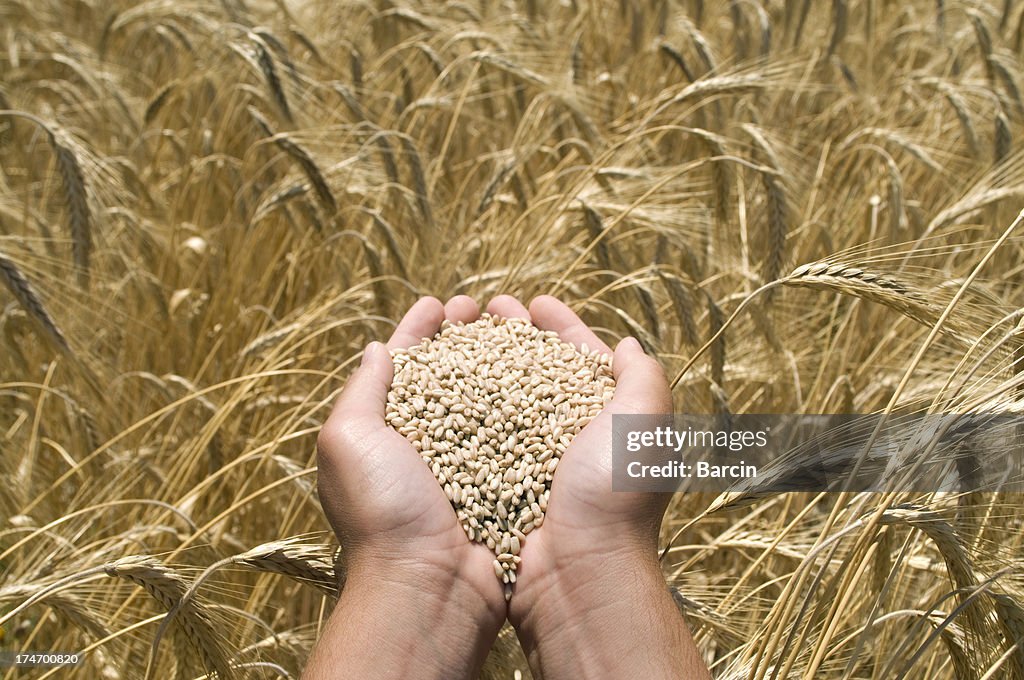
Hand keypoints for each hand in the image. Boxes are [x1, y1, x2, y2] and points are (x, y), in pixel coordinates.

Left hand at [308, 295, 504, 678]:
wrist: (430, 583)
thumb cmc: (383, 512)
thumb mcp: (348, 440)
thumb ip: (362, 390)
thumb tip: (376, 348)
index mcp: (384, 428)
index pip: (403, 363)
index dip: (420, 329)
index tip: (441, 303)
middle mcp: (425, 440)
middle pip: (448, 373)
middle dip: (465, 336)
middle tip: (484, 308)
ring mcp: (465, 459)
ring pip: (486, 396)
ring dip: (499, 359)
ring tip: (517, 328)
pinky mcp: (501, 478)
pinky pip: (516, 429)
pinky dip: (527, 400)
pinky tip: (541, 376)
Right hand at [486, 294, 709, 679]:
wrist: (576, 571)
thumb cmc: (611, 494)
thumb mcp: (644, 424)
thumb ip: (643, 377)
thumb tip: (628, 345)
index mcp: (605, 417)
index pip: (580, 357)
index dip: (559, 326)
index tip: (534, 302)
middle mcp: (568, 435)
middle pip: (535, 371)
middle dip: (512, 336)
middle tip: (485, 309)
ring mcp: (531, 458)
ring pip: (502, 397)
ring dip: (481, 363)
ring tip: (457, 334)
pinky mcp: (499, 480)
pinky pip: (476, 433)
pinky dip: (461, 406)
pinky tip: (442, 386)